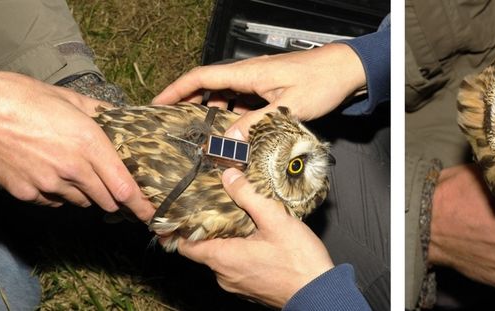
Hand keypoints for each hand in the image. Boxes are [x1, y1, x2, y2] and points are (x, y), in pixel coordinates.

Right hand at [0, 68, 154, 220]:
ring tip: (74, 171)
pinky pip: (54, 202)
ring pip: (81, 202)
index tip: (152, 214)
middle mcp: (73, 169)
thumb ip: (101, 113)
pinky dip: (59, 194)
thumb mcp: (69, 99)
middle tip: (113, 186)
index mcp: (89, 144)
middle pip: (107, 200)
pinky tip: (50, 174)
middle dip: (115, 196)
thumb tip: (120, 118)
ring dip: (86, 193)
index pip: (125, 187)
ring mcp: (48, 184)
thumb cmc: (21, 97)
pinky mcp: (27, 193)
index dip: (141, 205)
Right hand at [152, 43, 365, 139]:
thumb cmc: (321, 82)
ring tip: (200, 134)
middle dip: (188, 103)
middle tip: (174, 124)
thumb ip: (256, 125)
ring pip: (226, 97)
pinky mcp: (271, 90)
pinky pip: (244, 103)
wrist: (346, 71)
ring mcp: (260, 82)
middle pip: (209, 87)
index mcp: (247, 73)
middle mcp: (249, 75)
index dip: (176, 90)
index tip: (157, 103)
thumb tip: (228, 141)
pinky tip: (235, 133)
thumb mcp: (287, 108)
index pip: (201, 78)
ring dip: (212, 112)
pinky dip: (234, 116)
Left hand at [174, 168, 333, 307]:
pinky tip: (255, 237)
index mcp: (222, 258)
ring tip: (238, 216)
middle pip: (203, 248)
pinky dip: (240, 250)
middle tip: (213, 204)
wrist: (320, 294)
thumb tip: (228, 175)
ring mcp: (237, 284)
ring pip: (222, 257)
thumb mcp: (275, 220)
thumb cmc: (299, 262)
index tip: (174, 213)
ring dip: (227, 238)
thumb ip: (248, 195)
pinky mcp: (251, 287)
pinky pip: (237, 266)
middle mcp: (224, 275)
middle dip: (208, 227)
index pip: (184, 245)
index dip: (176, 229)